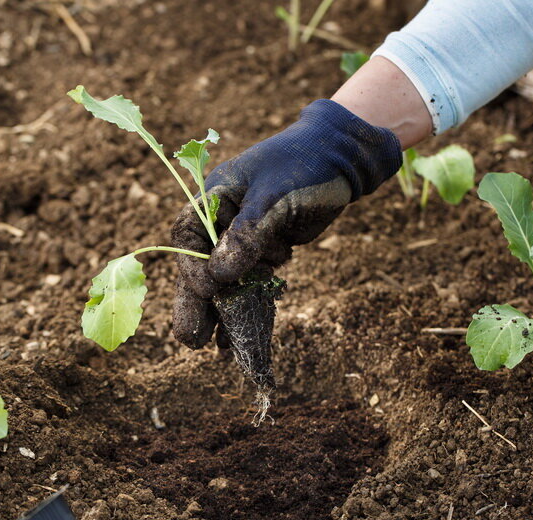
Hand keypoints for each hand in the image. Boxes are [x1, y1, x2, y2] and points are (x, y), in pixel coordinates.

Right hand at [171, 99, 401, 348]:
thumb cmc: (303, 165)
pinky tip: (239, 337)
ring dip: (223, 311)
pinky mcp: (266, 250)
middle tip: (191, 339)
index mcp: (213, 197)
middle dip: (197, 302)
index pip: (188, 236)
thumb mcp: (273, 197)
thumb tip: (220, 276)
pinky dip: (248, 306)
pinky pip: (251, 283)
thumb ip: (247, 234)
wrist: (343, 158)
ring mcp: (244, 237)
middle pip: (201, 265)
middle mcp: (222, 220)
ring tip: (216, 348)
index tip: (207, 288)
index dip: (192, 266)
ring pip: (227, 280)